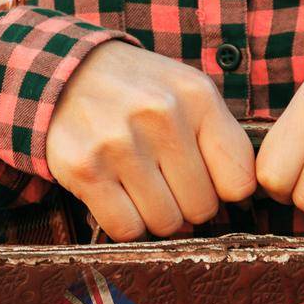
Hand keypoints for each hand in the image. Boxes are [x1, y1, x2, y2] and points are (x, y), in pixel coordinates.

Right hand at [48, 41, 255, 239]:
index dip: (223, 190)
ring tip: (139, 183)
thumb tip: (238, 204)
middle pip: (202, 208)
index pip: (240, 182)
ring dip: (154, 214)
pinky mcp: (85, 169)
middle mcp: (161, 116)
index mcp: (197, 96)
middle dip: (186, 203)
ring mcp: (120, 144)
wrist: (64, 73)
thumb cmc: (139, 93)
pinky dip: (125, 222)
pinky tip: (117, 194)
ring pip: (165, 223)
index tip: (204, 178)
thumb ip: (220, 139)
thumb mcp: (188, 92)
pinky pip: (126, 229)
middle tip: (164, 180)